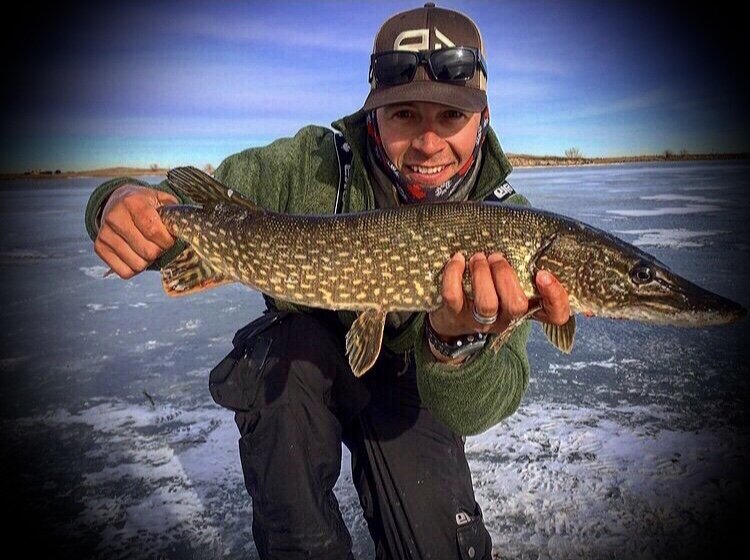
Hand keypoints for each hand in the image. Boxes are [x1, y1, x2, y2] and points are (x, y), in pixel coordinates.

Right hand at [94, 184, 177, 278]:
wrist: (117, 201)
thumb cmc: (145, 204)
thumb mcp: (161, 200)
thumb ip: (174, 213)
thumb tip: (189, 230)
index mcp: (133, 202)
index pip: (154, 231)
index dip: (167, 241)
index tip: (170, 239)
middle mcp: (115, 216)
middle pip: (147, 251)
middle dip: (159, 251)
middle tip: (159, 244)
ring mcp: (104, 233)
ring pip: (137, 264)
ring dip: (148, 261)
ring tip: (147, 247)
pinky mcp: (99, 247)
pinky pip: (124, 272)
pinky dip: (135, 268)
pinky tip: (136, 254)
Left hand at [428, 252, 570, 340]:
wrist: (452, 317)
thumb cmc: (490, 288)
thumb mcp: (511, 281)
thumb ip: (524, 266)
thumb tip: (531, 234)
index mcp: (528, 308)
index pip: (555, 315)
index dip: (555, 297)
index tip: (543, 273)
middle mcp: (507, 319)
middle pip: (516, 306)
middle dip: (506, 275)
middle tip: (496, 257)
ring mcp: (481, 321)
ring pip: (486, 303)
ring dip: (482, 274)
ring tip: (478, 257)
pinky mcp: (455, 316)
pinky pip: (453, 296)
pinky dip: (454, 273)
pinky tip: (458, 260)